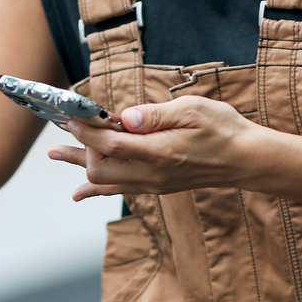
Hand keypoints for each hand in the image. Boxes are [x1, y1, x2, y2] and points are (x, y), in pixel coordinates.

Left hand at [47, 95, 269, 201]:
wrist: (245, 160)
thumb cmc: (223, 129)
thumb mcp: (194, 110)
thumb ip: (157, 115)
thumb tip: (127, 117)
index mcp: (159, 152)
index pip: (110, 144)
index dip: (86, 130)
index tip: (70, 114)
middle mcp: (152, 174)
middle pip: (99, 167)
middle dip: (79, 147)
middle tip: (67, 124)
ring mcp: (153, 183)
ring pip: (105, 180)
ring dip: (79, 165)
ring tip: (55, 154)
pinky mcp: (156, 186)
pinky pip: (119, 190)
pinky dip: (97, 188)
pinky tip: (80, 191)